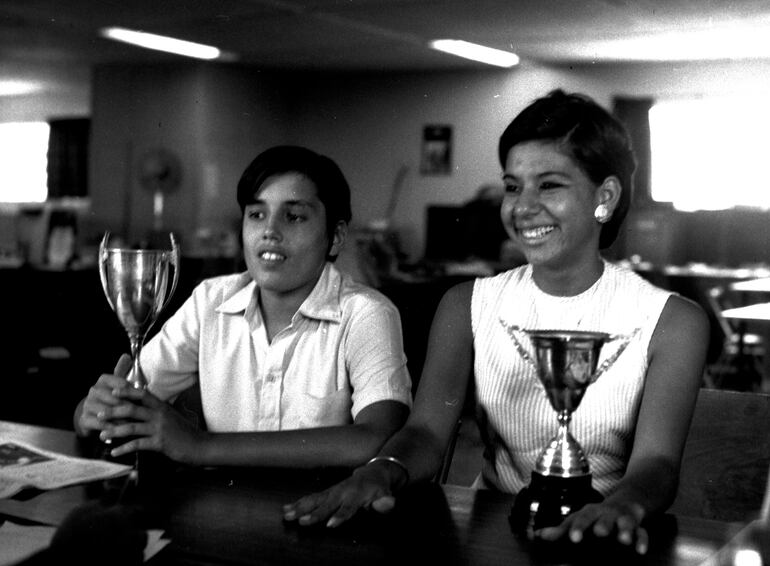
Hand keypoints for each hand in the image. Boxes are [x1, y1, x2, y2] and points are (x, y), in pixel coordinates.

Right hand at [77, 354, 132, 434]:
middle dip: (126, 405)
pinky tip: (118, 431)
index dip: (129, 388)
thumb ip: (122, 371)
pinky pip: (99, 423)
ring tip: (131, 423)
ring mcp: (87, 405)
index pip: (117, 381)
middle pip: (113, 397)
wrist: (92, 416)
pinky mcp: (84, 419)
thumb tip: (126, 355)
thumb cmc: (111, 398)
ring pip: (106, 411)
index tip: (140, 394)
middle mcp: (93, 391)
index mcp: (103, 380)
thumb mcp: (117, 384)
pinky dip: (109, 428)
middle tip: (138, 412)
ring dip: (119, 418)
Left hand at [99, 387, 203, 463]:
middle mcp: (159, 415)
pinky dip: (123, 448)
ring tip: (101, 435)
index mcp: (162, 406)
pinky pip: (137, 444)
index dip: (126, 392)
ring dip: (114, 431)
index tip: (112, 391)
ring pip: (131, 427)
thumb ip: (157, 409)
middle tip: (98, 414)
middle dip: (113, 411)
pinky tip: (114, 452)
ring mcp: (159, 428)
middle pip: (132, 409)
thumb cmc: (184, 431)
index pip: (142, 394)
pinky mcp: (159, 443)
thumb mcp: (172, 415)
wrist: (199, 445)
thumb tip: (143, 401)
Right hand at [283, 461, 401, 527]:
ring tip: (287, 515)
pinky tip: (286, 509)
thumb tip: (388, 504)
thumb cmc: (379, 487)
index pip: (348, 507)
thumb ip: (386, 501)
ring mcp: (332, 491)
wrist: (373, 473)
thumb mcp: (386, 494)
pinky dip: (298, 503)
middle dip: (314, 513)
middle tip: (301, 521)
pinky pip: (311, 498)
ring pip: (315, 499)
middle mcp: (341, 492)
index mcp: (357, 494)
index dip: (340, 515)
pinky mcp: (326, 493)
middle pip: (326, 504)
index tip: (331, 524)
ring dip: (300, 507)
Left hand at [534, 500, 647, 554]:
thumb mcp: (577, 521)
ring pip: (624, 523)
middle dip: (602, 525)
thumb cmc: (594, 517)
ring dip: (624, 530)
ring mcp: (622, 519)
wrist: (623, 503)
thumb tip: (538, 535)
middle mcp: (606, 514)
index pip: (581, 519)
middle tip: (599, 533)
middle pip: (603, 518)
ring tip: (623, 540)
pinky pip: (642, 532)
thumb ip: (560, 530)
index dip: (577, 528)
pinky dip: (642, 540)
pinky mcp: (638, 526)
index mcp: (589, 513)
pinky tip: (640, 551)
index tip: (573, 539)